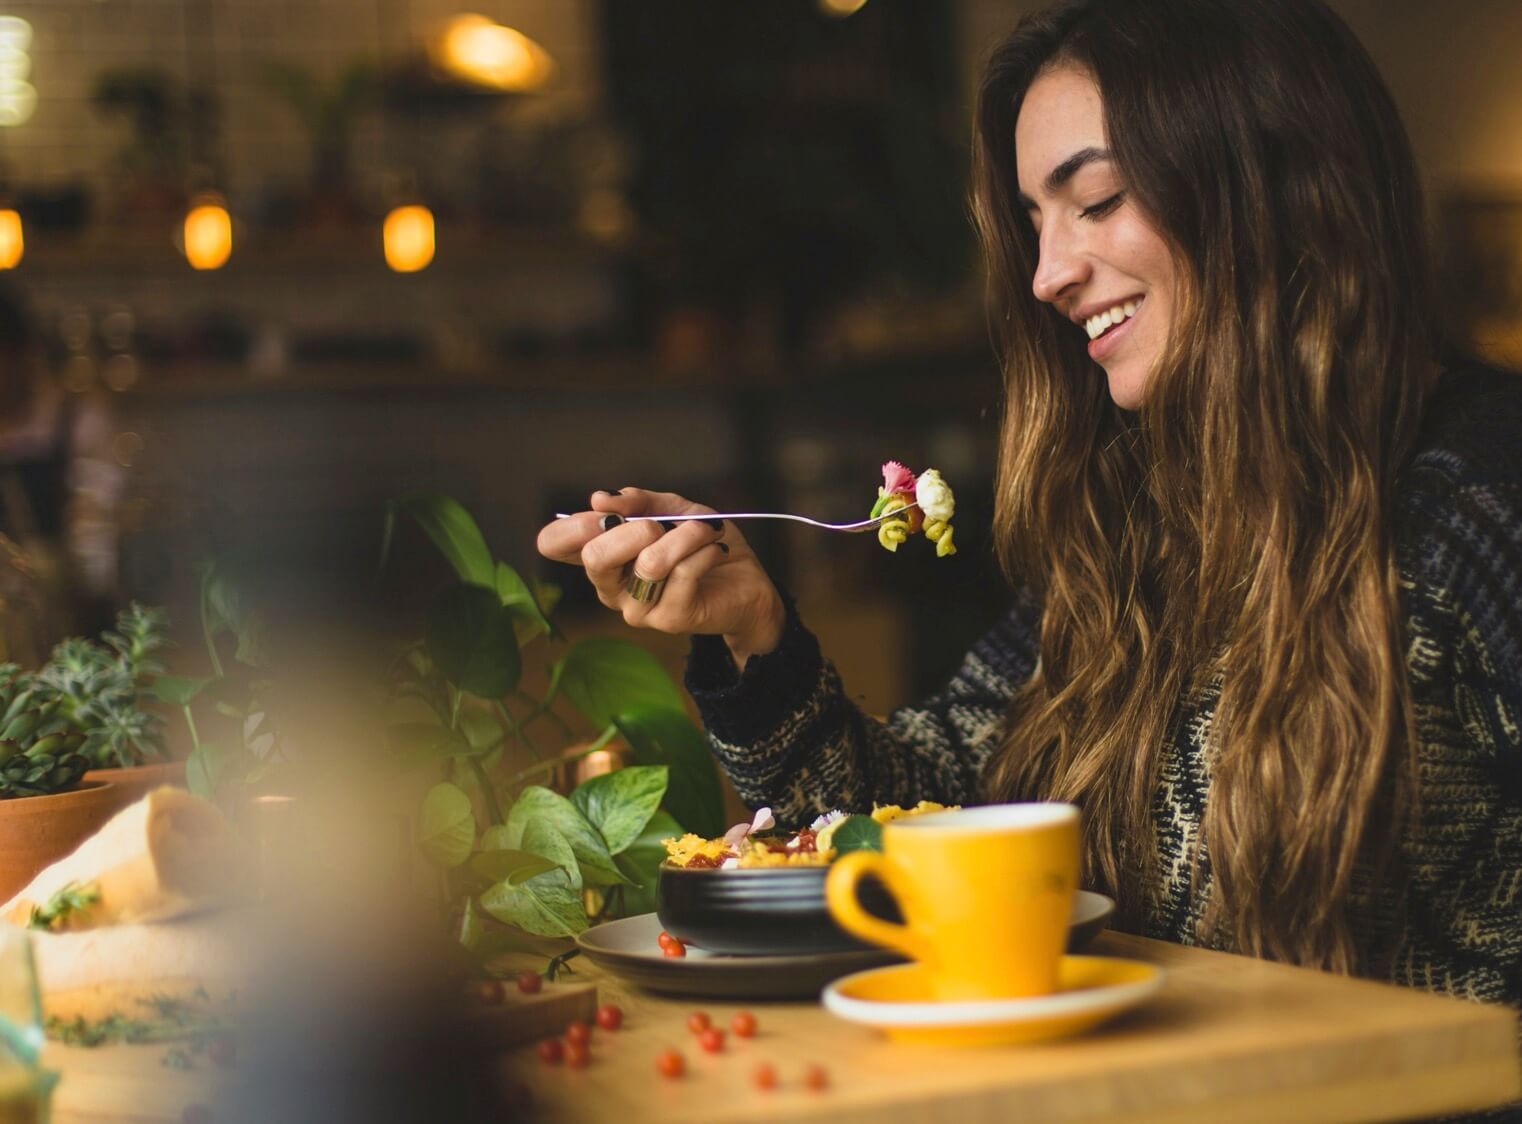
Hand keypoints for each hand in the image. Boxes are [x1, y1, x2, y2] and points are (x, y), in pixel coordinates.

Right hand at [536, 488, 784, 666]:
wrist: (746, 581)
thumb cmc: (701, 544)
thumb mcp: (671, 509)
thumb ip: (637, 501)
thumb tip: (601, 498)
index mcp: (602, 557)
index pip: (553, 544)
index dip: (574, 524)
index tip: (609, 512)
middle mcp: (610, 587)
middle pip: (595, 556)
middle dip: (634, 528)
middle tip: (662, 524)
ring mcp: (637, 608)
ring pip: (650, 562)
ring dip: (686, 535)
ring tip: (706, 530)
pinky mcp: (669, 619)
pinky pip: (684, 572)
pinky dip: (705, 550)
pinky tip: (715, 550)